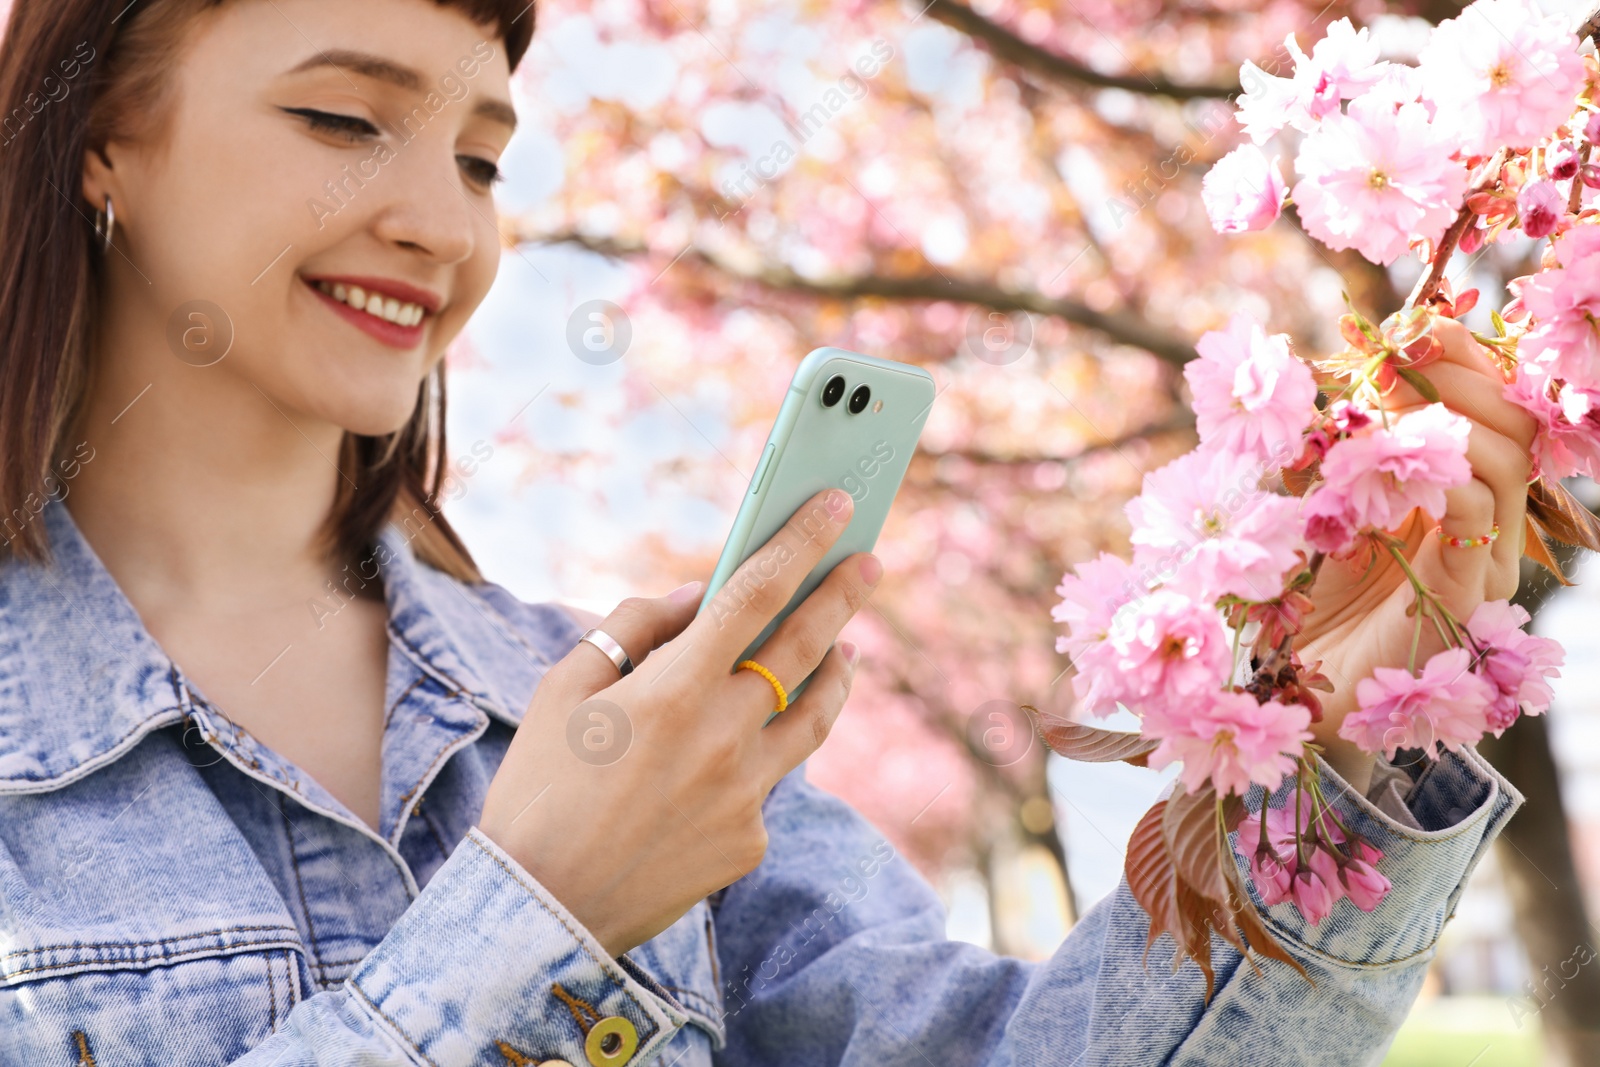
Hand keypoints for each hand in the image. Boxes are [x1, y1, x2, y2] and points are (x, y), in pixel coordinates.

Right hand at [478, 488, 878, 955]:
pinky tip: (743, 750)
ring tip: (844, 648)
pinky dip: (762, 753)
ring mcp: (745, 795)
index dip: (800, 543)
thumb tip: (699, 597)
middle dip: (842, 596)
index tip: (834, 506)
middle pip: (806, 649)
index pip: (755, 594)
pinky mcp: (750, 842)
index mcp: (672, 689)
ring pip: (813, 718)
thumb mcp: (562, 688)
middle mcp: (722, 737)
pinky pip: (770, 781)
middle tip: (869, 562)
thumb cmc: (538, 786)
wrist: (537, 911)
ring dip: (835, 674)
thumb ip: (634, 627)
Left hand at [1297, 319, 1536, 791]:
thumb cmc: (1299, 603)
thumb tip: (1330, 379)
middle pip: (1516, 425)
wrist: (1291, 694)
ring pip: (1509, 463)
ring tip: (1382, 409)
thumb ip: (1334, 452)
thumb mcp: (1315, 507)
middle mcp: (1482, 528)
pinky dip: (1438, 475)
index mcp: (1454, 498)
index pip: (1490, 409)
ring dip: (1445, 417)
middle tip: (1394, 354)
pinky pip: (1477, 519)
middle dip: (1457, 375)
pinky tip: (1387, 464)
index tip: (1402, 327)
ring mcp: (1479, 565)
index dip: (1458, 359)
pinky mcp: (1462, 600)